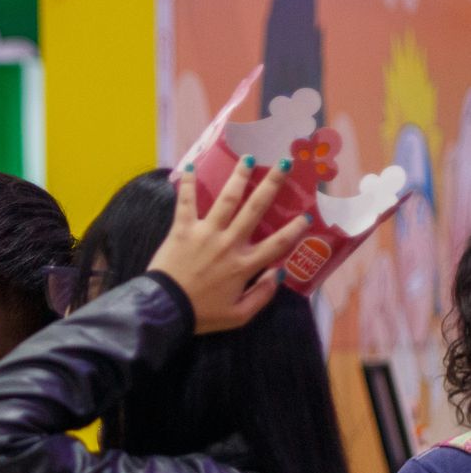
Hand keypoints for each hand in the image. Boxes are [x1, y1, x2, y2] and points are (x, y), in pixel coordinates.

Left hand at [146, 157, 309, 333]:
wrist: (164, 309)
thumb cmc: (201, 314)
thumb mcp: (238, 315)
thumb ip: (262, 295)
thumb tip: (280, 273)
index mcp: (244, 265)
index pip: (277, 244)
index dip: (294, 230)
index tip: (307, 215)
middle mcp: (228, 243)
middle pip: (255, 210)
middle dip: (271, 185)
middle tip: (284, 164)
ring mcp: (205, 233)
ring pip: (226, 200)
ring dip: (238, 177)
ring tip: (248, 158)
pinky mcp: (182, 229)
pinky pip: (186, 203)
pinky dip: (189, 185)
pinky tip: (193, 166)